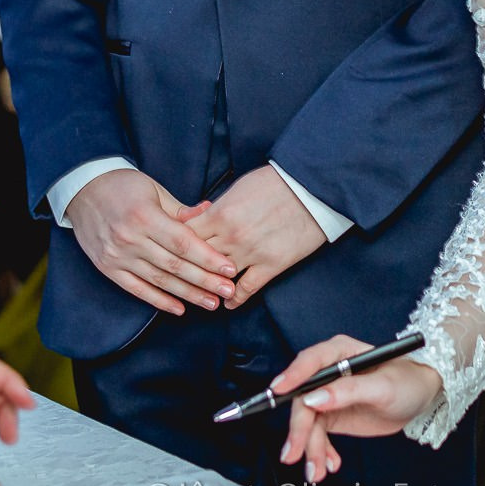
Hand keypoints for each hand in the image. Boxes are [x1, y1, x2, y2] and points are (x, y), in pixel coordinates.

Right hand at [68, 170, 237, 315]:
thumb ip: (180, 210)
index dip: (208, 258)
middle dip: (205, 281)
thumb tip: (209, 214)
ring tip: (211, 303)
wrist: (82, 190)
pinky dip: (159, 301)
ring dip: (188, 294)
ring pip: (159, 281)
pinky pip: (137, 289)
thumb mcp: (154, 190)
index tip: (230, 269)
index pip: (183, 243)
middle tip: (228, 291)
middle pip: (175, 266)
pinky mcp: (108, 268)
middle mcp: (130, 239)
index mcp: (144, 216)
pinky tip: (179, 308)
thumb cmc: (123, 186)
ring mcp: (117, 256)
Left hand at [186, 167, 326, 308]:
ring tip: (203, 293)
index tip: (173, 253)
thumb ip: (215, 207)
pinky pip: (246, 289)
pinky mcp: (271, 265)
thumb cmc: (275, 182)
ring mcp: (250, 253)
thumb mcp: (237, 188)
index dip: (176, 246)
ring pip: (219, 278)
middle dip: (188, 269)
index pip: (186, 236)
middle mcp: (231, 236)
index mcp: (219, 214)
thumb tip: (196, 218)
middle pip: (198, 260)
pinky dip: (234, 299)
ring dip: (209, 287)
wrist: (311, 189)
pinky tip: (228, 302)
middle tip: (181, 279)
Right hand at [274, 335, 442, 484]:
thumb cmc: (407, 382)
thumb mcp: (383, 387)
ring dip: (309, 448)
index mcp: (340, 352)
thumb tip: (315, 399)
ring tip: (317, 471)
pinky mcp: (331, 415)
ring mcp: (328, 395)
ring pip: (307, 422)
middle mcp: (329, 372)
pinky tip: (330, 464)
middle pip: (303, 399)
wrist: (420, 398)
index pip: (310, 362)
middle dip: (298, 429)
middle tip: (294, 453)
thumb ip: (349, 391)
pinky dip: (319, 451)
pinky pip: (316, 434)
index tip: (277, 393)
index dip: (292, 377)